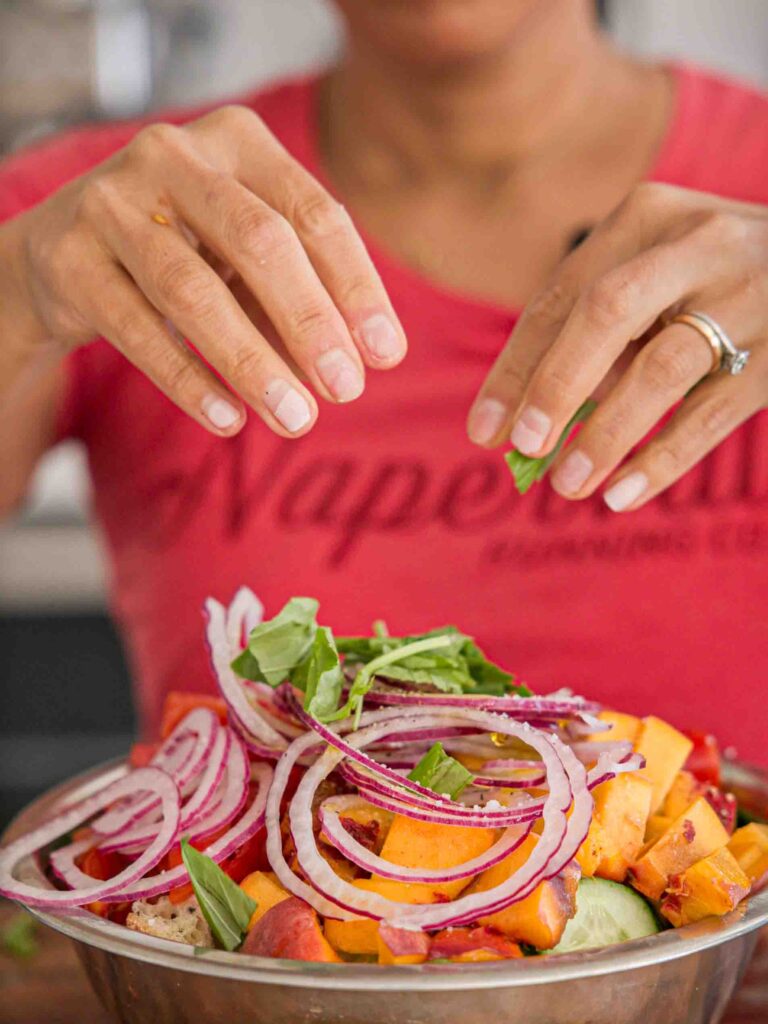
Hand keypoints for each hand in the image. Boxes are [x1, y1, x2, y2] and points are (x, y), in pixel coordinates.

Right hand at [9, 106, 405, 436]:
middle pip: (258, 242)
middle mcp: (173, 155)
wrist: (66, 251)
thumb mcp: (247, 255)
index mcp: (237, 141)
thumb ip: (303, 291)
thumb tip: (369, 355)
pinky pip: (136, 329)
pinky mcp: (68, 258)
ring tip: (296, 418)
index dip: (356, 286)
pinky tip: (228, 419)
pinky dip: (188, 380)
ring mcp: (111, 201)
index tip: (386, 354)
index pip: (313, 213)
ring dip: (252, 363)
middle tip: (347, 389)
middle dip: (310, 321)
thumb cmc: (186, 250)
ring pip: (193, 290)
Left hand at [467, 183, 767, 509]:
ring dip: (605, 434)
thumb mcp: (657, 277)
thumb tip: (534, 422)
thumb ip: (601, 335)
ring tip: (567, 486)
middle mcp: (696, 244)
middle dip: (555, 386)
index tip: (483, 429)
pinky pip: (710, 414)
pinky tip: (622, 495)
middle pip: (606, 313)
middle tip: (523, 448)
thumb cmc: (714, 279)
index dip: (515, 367)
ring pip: (660, 368)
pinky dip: (661, 459)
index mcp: (645, 217)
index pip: (560, 295)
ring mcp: (747, 294)